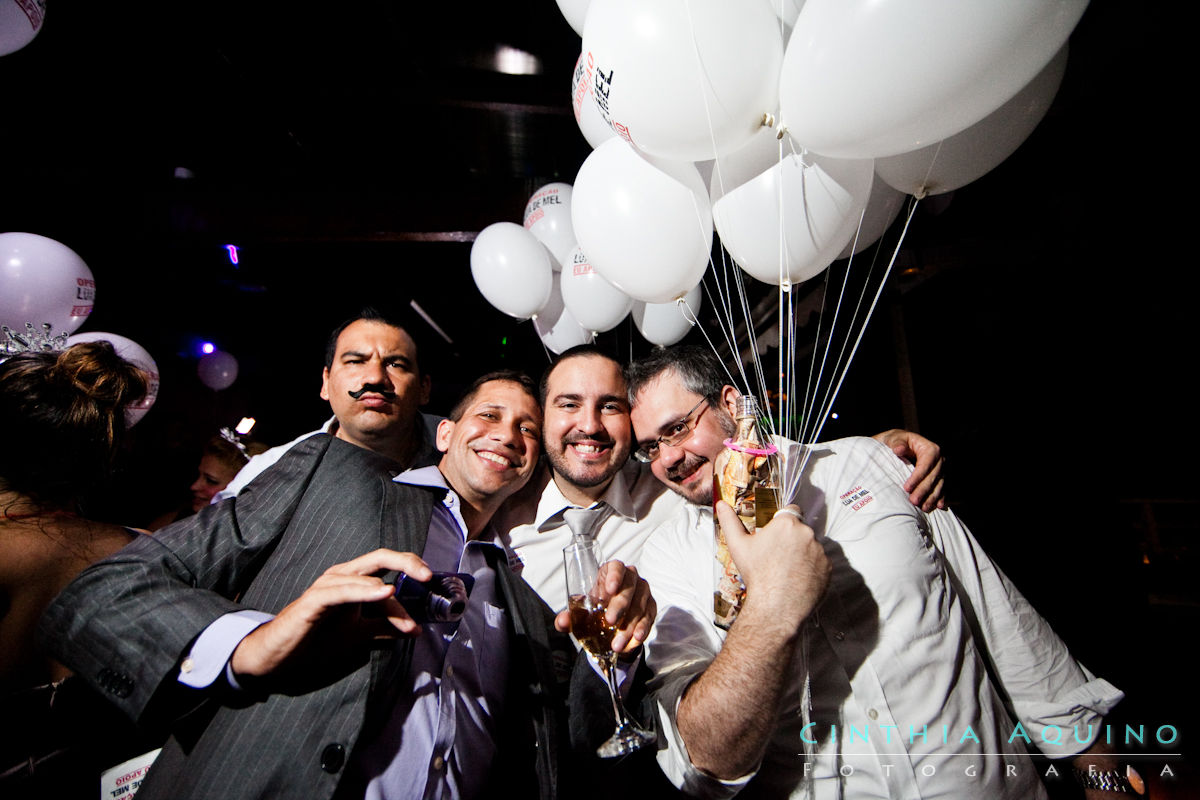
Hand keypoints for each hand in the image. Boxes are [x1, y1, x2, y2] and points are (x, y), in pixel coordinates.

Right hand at [230, 549, 431, 693]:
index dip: (411, 570)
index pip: (388, 566)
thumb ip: (385, 627)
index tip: (433, 583)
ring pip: (364, 580)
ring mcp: (326, 585)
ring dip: (389, 599)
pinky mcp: (313, 600)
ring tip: (408, 618)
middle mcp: (342, 575)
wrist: (280, 653)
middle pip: (379, 558)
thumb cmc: (317, 637)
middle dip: (407, 563)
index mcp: (353, 579)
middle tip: (428, 577)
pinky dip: (364, 590)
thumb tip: (415, 628)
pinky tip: (384, 592)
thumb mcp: (359, 633)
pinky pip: (342, 591)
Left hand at [555, 560, 655, 655]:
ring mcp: (643, 592)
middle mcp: (630, 579)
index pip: (616, 567)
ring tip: (617, 642)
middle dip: (620, 606)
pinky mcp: (651, 607)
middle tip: (610, 621)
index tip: (609, 589)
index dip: (614, 576)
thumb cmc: (596, 608)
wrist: (611, 621)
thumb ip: (571, 616)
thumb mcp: (581, 611)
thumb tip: (562, 622)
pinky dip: (642, 629)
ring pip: (639, 605)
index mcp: (610, 573)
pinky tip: (635, 639)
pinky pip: (649, 617)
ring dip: (629, 625)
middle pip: (629, 588)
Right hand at [717, 501, 828, 627]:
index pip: (791, 511)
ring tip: (787, 570)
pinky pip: (820, 563)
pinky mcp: (827, 567)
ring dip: (803, 553)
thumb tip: (721, 504)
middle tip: (778, 555)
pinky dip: (812, 568)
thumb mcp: (738, 546)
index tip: (777, 534)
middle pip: (801, 530)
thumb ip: (729, 521)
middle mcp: (807, 533)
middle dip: (792, 539)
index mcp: (786, 523)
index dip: (784, 521)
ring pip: (811, 546)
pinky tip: (797, 578)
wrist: (775, 607)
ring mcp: (820, 551)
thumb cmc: (756, 575)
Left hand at [873, 429, 945, 510]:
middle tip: (913, 501)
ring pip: (940, 484)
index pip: (926, 463)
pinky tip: (938, 506)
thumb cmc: (897, 442)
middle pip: (934, 476)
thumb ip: (896, 443)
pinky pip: (943, 488)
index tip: (906, 488)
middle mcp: (940, 459)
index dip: (918, 476)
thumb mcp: (894, 439)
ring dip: (932, 497)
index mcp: (930, 448)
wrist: (901, 445)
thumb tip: (899, 449)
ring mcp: (942, 469)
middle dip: (924, 490)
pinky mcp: (941, 477)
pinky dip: (940, 497)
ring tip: (923, 508)